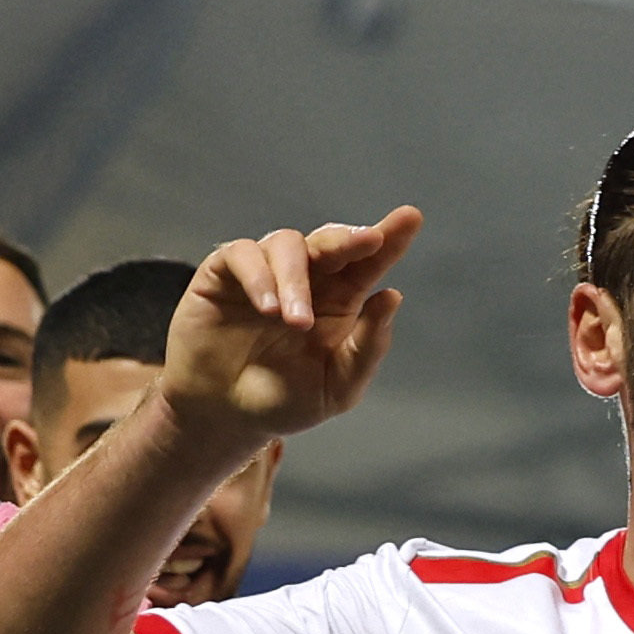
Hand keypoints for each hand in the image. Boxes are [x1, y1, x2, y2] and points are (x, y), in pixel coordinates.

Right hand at [168, 210, 421, 446]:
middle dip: (350, 238)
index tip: (411, 217)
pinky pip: (241, 254)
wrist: (227, 416)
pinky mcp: (222, 275)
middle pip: (331, 241)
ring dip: (297, 279)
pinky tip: (268, 308)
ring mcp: (265, 273)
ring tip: (296, 322)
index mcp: (342, 299)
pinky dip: (258, 276)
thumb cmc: (286, 399)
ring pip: (287, 244)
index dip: (391, 237)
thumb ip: (367, 346)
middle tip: (369, 241)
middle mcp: (307, 278)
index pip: (369, 262)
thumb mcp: (338, 385)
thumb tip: (392, 296)